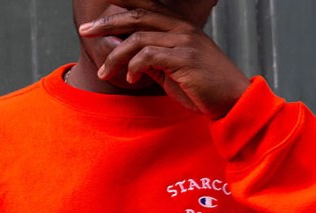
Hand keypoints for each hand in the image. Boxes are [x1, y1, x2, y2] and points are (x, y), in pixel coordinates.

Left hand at [78, 0, 249, 118]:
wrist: (231, 101)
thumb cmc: (201, 87)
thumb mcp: (172, 69)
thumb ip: (153, 59)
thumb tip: (128, 59)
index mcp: (178, 27)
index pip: (144, 7)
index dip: (120, 7)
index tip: (96, 17)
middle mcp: (181, 28)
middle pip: (136, 16)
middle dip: (106, 23)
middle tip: (84, 31)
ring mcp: (184, 42)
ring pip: (138, 38)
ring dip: (115, 57)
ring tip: (104, 74)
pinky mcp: (185, 59)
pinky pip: (149, 56)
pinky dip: (133, 67)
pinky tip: (129, 79)